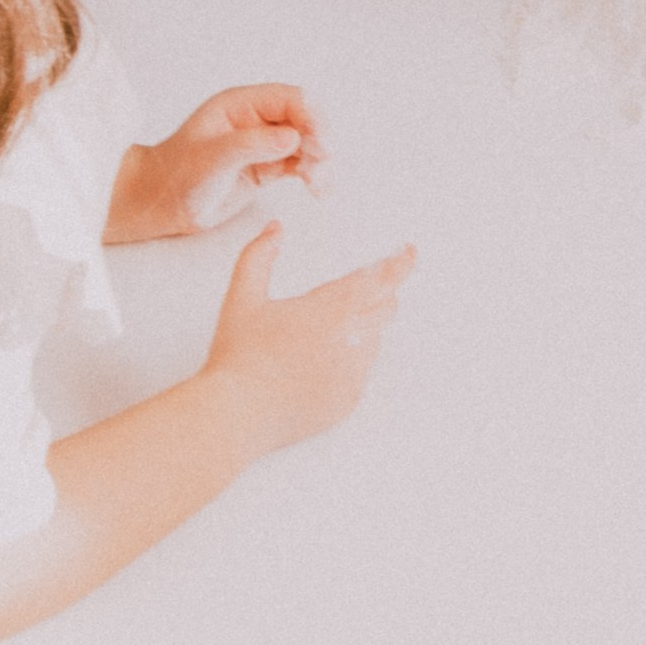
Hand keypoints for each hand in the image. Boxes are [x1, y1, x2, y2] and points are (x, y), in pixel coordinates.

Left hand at [105, 84, 326, 243]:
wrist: (162, 203)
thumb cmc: (178, 175)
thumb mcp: (212, 158)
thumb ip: (252, 145)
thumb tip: (293, 137)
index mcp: (240, 105)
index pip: (288, 99)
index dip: (310, 115)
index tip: (321, 140)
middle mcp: (255, 120)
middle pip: (304, 120)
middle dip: (319, 140)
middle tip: (321, 164)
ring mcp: (262, 144)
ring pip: (305, 144)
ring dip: (319, 161)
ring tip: (319, 185)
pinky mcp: (266, 168)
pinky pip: (298, 165)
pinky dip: (312, 175)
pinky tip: (318, 189)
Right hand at [200, 220, 413, 459]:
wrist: (236, 414)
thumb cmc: (238, 358)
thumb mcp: (242, 297)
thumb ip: (259, 255)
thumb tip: (275, 230)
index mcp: (330, 309)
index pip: (379, 279)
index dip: (399, 264)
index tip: (409, 253)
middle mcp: (351, 340)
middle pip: (386, 307)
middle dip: (383, 293)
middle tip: (367, 287)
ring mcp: (352, 374)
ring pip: (375, 340)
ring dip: (364, 327)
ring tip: (326, 332)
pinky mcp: (347, 401)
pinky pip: (362, 373)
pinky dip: (351, 361)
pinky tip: (319, 364)